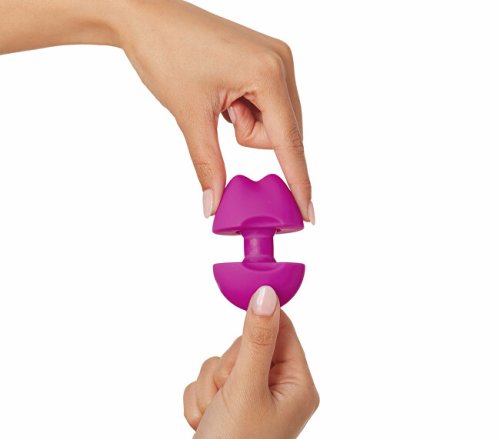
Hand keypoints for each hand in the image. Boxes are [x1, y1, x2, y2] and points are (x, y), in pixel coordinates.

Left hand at [0, 0, 313, 219]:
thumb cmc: (166, 51)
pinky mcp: (265, 63)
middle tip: (221, 115)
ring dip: (245, 124)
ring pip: (273, 123)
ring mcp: (276, 61)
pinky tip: (225, 95)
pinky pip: (266, 108)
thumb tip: (214, 205)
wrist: (146, 15)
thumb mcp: (191, 116)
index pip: (288, 142)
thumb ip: (208, 165)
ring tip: (219, 100)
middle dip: (249, 137)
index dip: (298, 181)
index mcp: (269, 72)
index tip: (308, 213)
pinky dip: (246, 113)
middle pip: (281, 134)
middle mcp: (281, 64)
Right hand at [173, 286, 319, 438]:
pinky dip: (201, 399)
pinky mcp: (230, 404)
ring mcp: (253, 397)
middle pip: (248, 344)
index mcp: (297, 385)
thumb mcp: (246, 388)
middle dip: (228, 368)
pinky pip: (209, 380)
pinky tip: (207, 424)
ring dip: (211, 387)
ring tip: (216, 416)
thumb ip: (256, 339)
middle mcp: (278, 389)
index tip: (241, 297)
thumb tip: (267, 294)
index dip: (260, 316)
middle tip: (229, 393)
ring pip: (224, 361)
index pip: (283, 330)